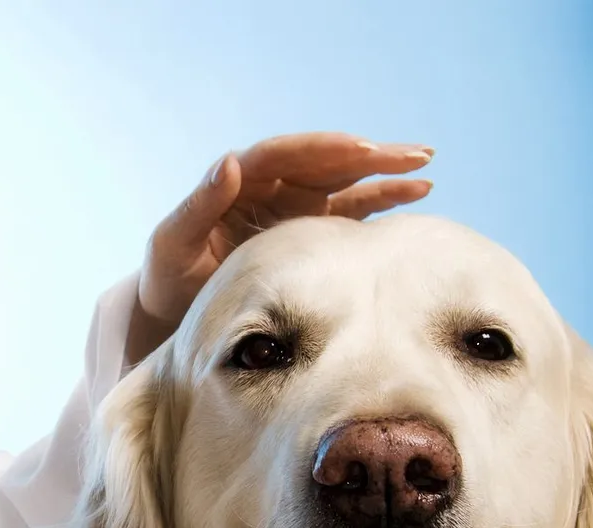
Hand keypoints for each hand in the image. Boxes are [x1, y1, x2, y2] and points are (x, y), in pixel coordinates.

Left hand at [129, 132, 433, 358]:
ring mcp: (295, 208)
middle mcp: (272, 189)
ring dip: (383, 170)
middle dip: (366, 154)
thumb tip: (229, 161)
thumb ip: (198, 206)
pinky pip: (352, 210)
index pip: (283, 155)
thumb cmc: (169, 281)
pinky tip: (417, 191)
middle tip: (408, 154)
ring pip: (345, 180)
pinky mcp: (311, 233)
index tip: (358, 148)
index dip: (319, 150)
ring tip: (423, 163)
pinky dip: (382, 199)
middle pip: (323, 161)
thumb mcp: (172, 245)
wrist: (178, 315)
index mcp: (238, 183)